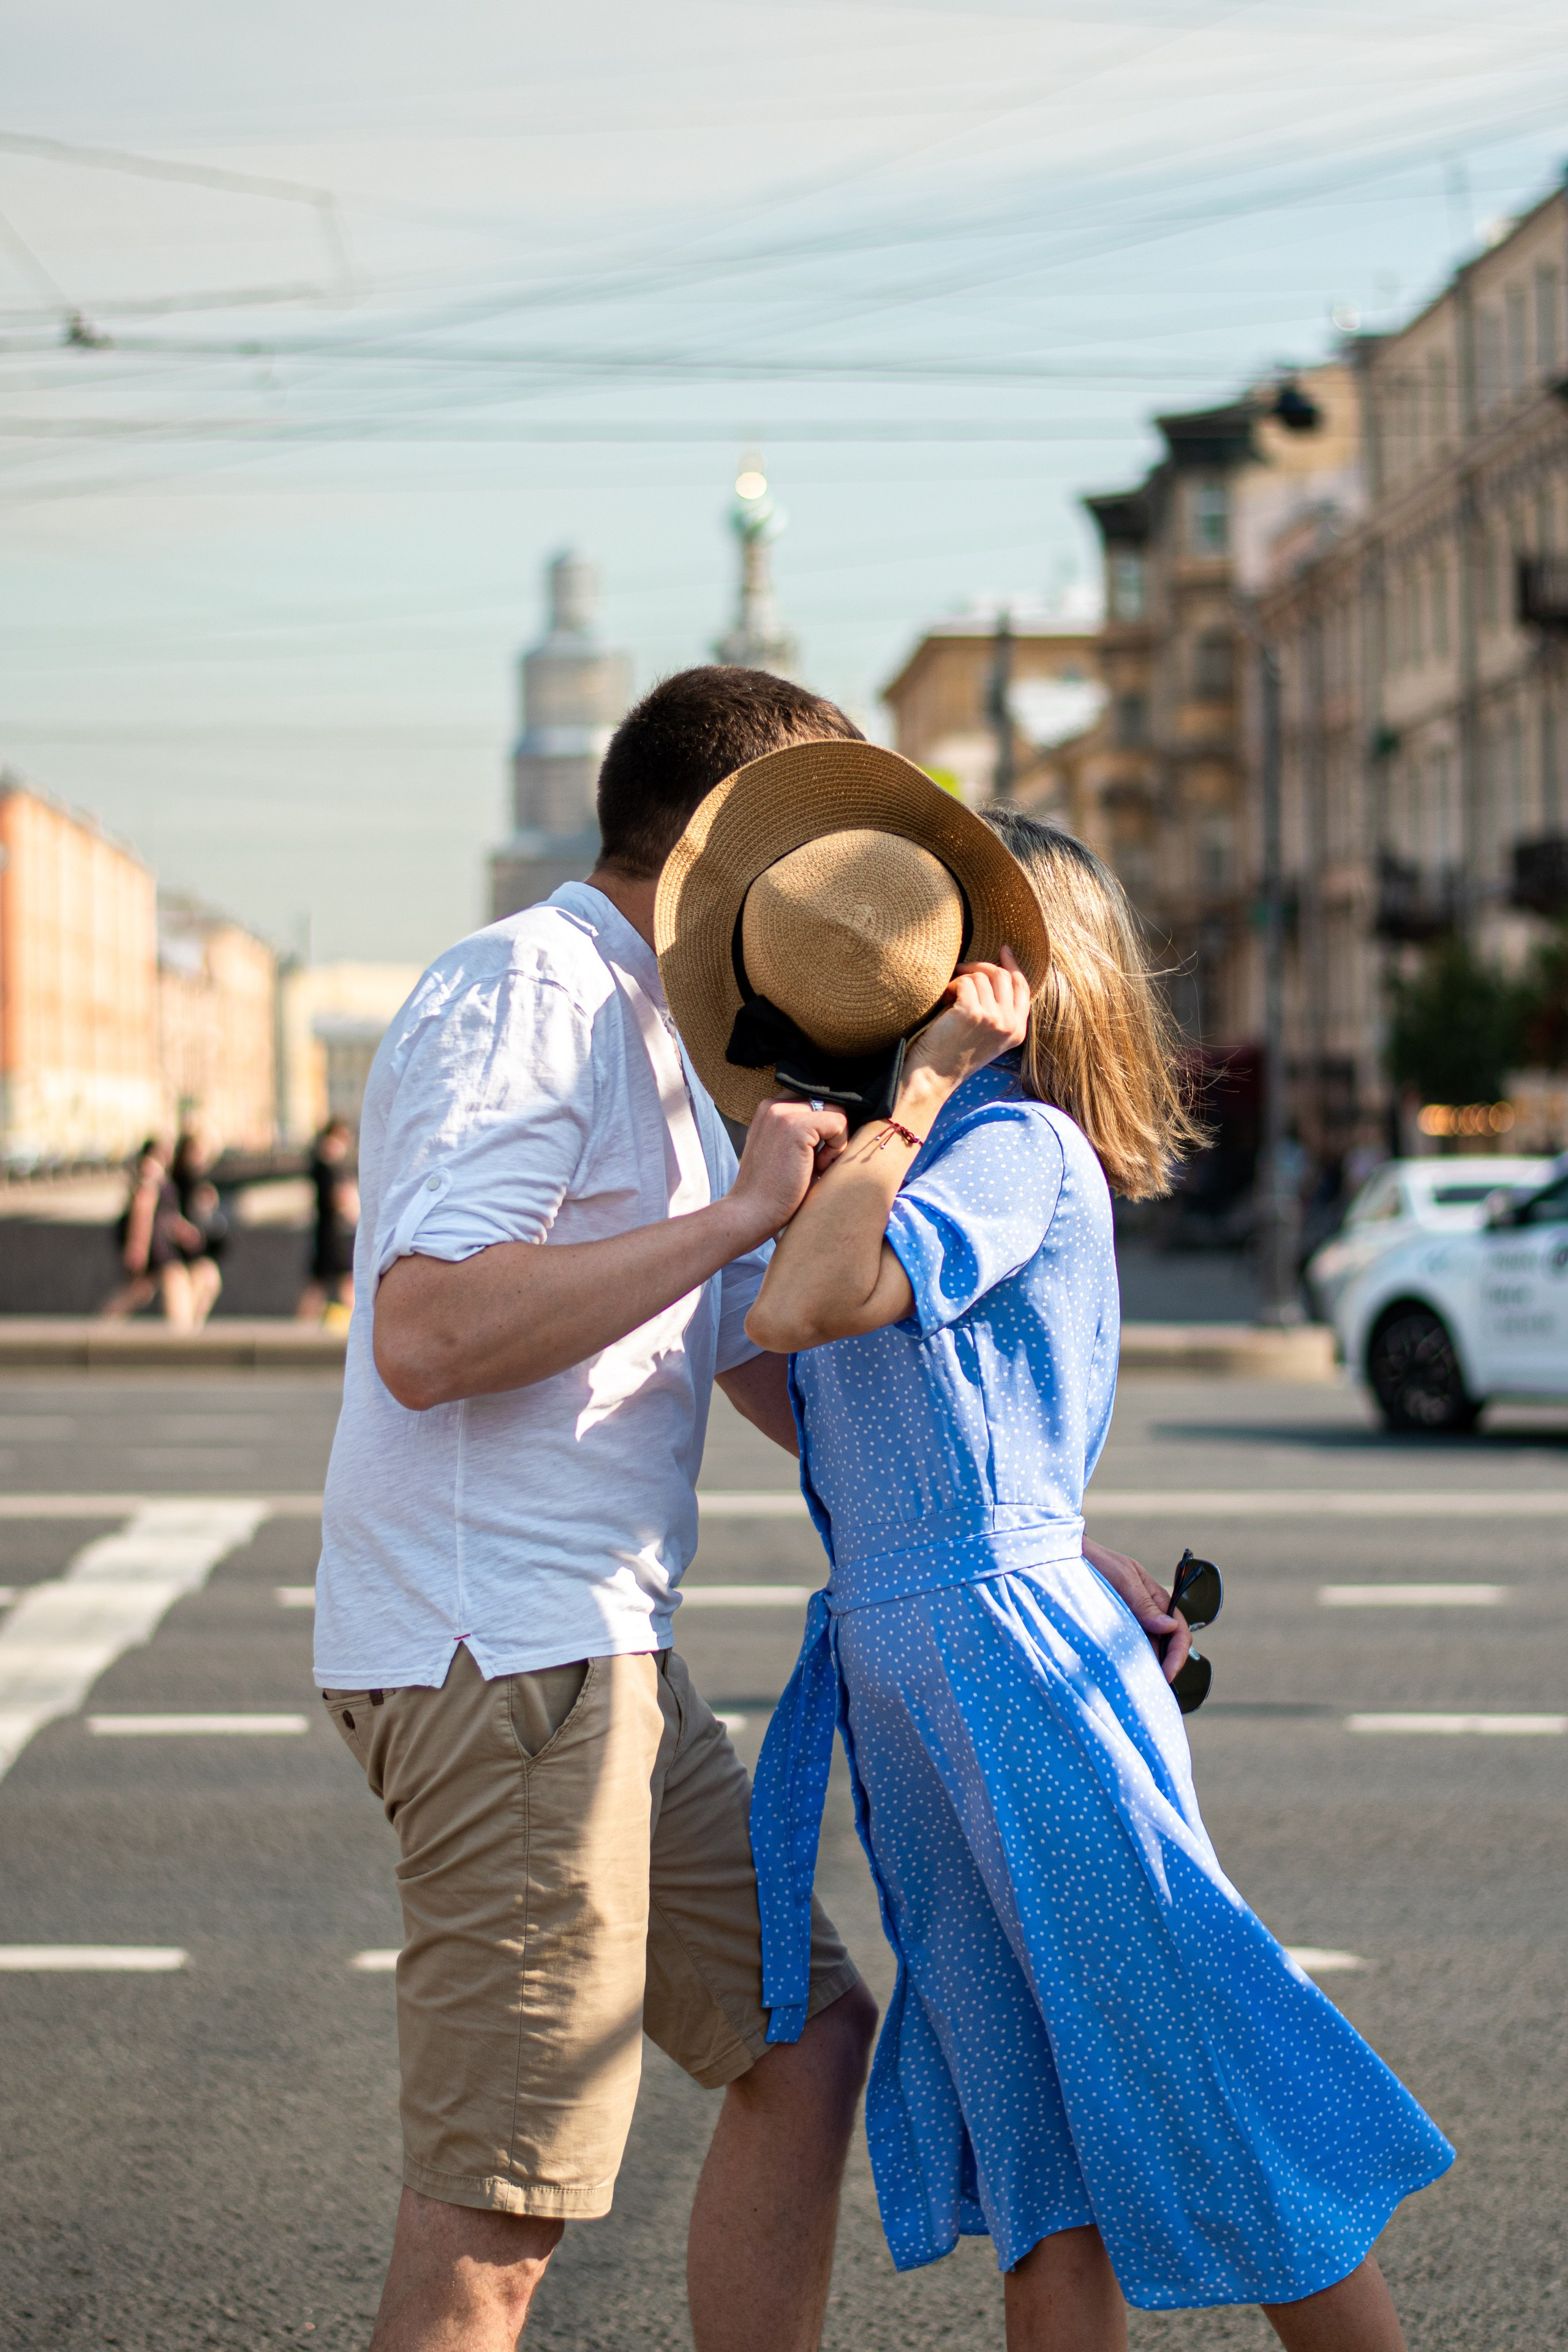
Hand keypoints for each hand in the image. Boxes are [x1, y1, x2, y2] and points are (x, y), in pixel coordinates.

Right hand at [729, 1096, 848, 1239]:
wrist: (752, 1213)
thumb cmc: (775, 1190)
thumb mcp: (790, 1152)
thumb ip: (807, 1132)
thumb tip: (843, 1122)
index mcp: (770, 1109)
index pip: (814, 1100)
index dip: (826, 1124)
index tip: (818, 1152)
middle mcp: (773, 1105)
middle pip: (828, 1103)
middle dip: (833, 1132)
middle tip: (818, 1163)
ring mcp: (783, 1113)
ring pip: (837, 1110)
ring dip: (836, 1139)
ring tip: (818, 1165)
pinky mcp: (795, 1125)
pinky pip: (839, 1122)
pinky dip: (838, 1147)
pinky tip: (819, 1167)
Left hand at [904, 946, 1030, 1088]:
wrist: (932, 1077)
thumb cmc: (952, 1054)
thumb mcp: (987, 1035)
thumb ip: (999, 1011)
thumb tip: (996, 972)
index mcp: (1017, 1031)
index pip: (1022, 987)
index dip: (1013, 965)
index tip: (1003, 950)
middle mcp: (1010, 1025)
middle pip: (1002, 976)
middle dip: (980, 967)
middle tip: (961, 970)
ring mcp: (993, 1019)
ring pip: (981, 976)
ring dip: (962, 979)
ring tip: (949, 996)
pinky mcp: (973, 1013)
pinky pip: (965, 982)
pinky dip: (951, 986)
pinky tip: (943, 1000)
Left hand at [1082, 1537, 1191, 1681]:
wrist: (1065, 1557)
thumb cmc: (1096, 1561)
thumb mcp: (1122, 1578)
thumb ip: (1144, 1603)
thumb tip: (1169, 1627)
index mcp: (1157, 1598)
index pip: (1179, 1631)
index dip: (1177, 1655)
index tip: (1166, 1676)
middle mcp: (1148, 1614)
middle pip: (1166, 1647)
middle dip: (1162, 1669)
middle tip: (1148, 1690)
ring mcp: (1131, 1622)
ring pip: (1147, 1652)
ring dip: (1144, 1669)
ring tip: (1134, 1687)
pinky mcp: (1114, 1630)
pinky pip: (1127, 1650)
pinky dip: (1127, 1664)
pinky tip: (1120, 1675)